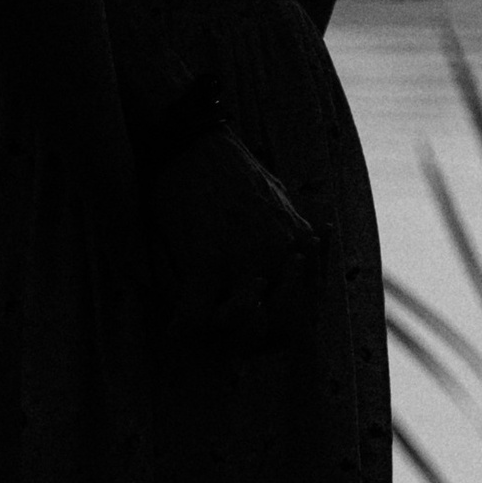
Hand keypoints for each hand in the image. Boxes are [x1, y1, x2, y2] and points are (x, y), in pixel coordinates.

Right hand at [141, 126, 318, 347]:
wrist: (189, 141)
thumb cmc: (228, 168)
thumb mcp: (279, 199)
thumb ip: (291, 234)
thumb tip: (301, 257)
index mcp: (300, 243)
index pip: (307, 311)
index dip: (283, 331)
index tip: (259, 332)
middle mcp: (280, 255)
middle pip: (279, 329)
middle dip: (253, 341)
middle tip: (230, 338)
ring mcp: (245, 259)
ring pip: (241, 331)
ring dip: (219, 336)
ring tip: (205, 327)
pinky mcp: (206, 260)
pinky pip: (195, 318)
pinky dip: (180, 327)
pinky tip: (174, 325)